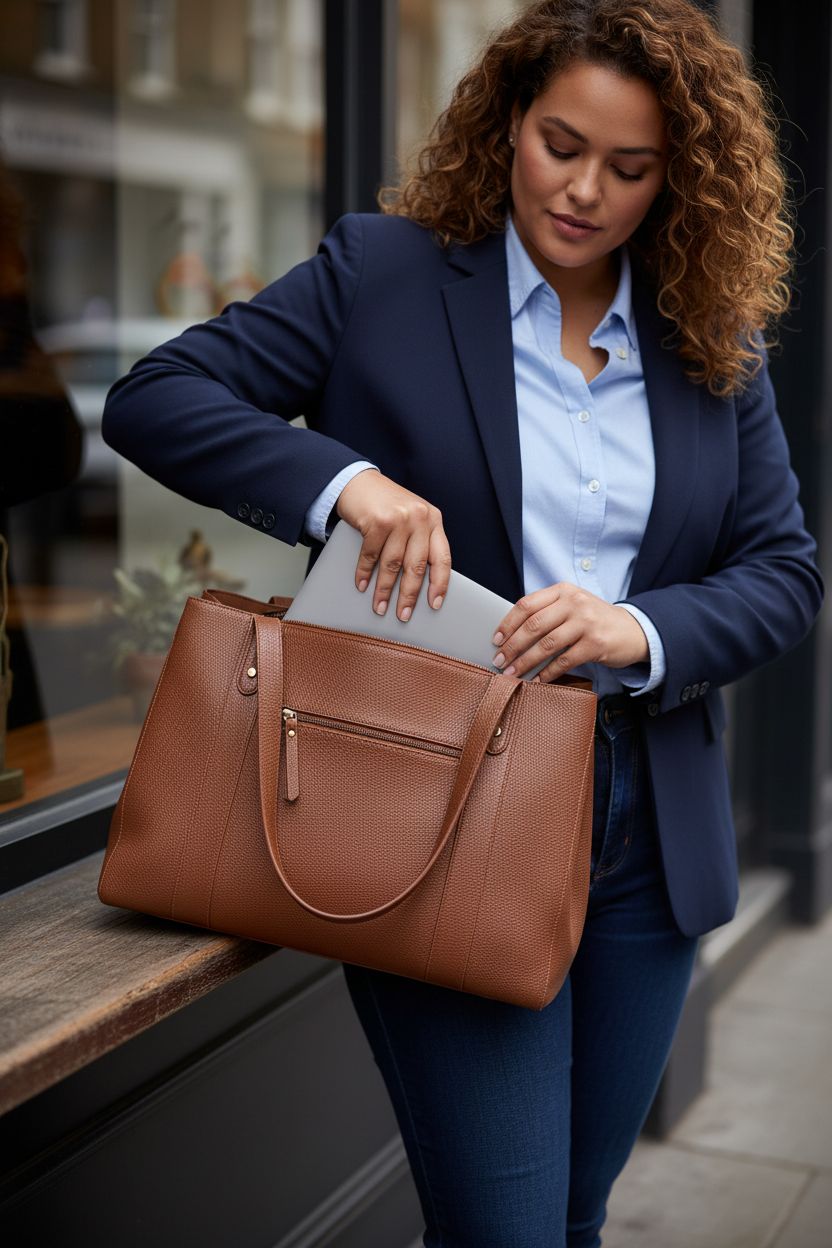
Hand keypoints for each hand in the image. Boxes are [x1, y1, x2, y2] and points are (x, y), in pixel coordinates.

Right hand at [335, 469, 450, 620]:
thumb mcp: (411, 519)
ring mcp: (399, 518)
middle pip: (417, 566)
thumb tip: (419, 584)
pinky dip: (364, 573)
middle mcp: (420, 518)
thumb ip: (419, 543)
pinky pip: (371, 556)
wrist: (359, 482)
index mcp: (434, 520)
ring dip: (384, 589)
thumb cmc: (386, 505)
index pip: (442, 558)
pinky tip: (362, 585)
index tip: (434, 604)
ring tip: (380, 606)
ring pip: (393, 564)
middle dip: (408, 595)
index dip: (440, 584)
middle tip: (403, 614)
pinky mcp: (377, 520)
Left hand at [491, 582, 648, 680]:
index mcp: (564, 590)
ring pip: (546, 645)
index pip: (527, 604)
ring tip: (512, 673)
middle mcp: (575, 603)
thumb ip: (547, 611)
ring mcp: (586, 623)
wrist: (634, 630)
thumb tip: (511, 633)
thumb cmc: (595, 620)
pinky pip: (564, 661)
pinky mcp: (595, 644)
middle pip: (534, 625)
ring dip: (525, 662)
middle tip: (500, 660)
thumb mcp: (573, 605)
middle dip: (512, 645)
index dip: (508, 623)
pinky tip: (536, 680)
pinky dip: (547, 673)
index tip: (496, 639)